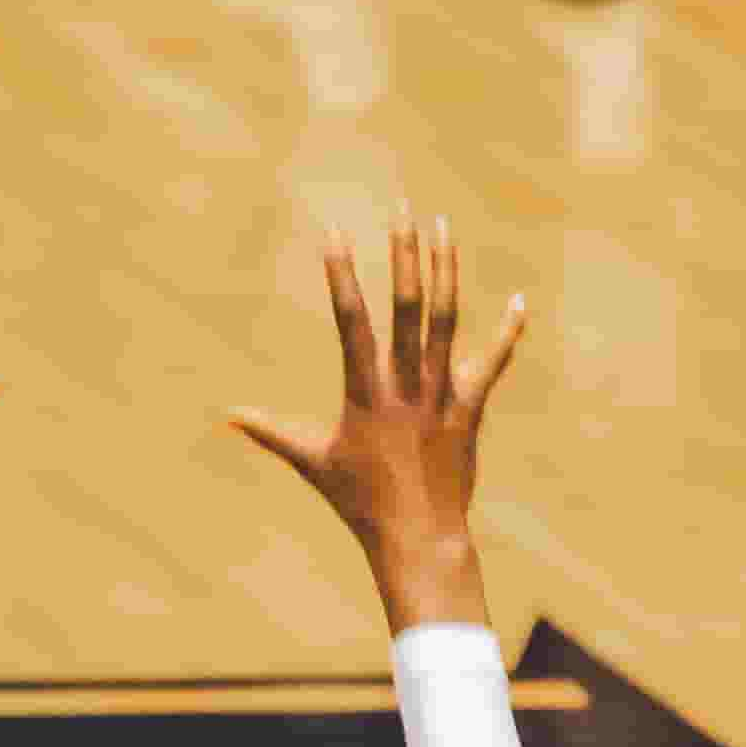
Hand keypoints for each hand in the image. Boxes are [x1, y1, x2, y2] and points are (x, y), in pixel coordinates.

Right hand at [225, 215, 530, 635]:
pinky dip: (507, 331)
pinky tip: (517, 298)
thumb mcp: (310, 462)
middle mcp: (406, 384)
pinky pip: (492, 362)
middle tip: (403, 210)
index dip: (342, 274)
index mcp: (364, 391)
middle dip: (405, 255)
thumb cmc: (358, 501)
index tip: (335, 234)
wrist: (418, 536)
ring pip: (447, 321)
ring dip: (446, 271)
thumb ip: (272, 432)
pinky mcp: (470, 407)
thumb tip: (228, 416)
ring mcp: (442, 393)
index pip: (351, 320)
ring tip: (443, 227)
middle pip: (409, 307)